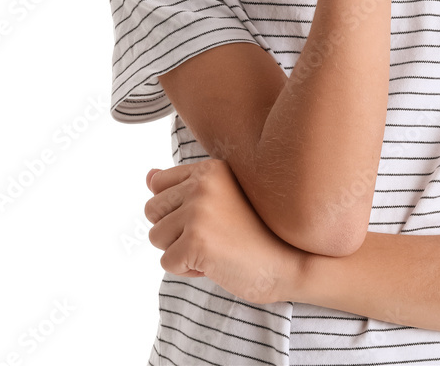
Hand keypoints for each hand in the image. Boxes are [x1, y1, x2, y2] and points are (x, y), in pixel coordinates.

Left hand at [144, 159, 305, 304]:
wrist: (291, 261)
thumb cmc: (256, 231)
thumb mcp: (221, 198)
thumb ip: (184, 185)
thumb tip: (148, 176)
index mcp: (210, 169)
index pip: (160, 184)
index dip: (176, 209)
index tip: (208, 218)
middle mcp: (202, 184)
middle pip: (152, 210)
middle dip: (174, 230)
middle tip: (212, 235)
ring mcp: (199, 211)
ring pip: (156, 237)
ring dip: (180, 251)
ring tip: (215, 248)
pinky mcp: (196, 241)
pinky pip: (167, 263)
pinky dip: (187, 270)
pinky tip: (216, 263)